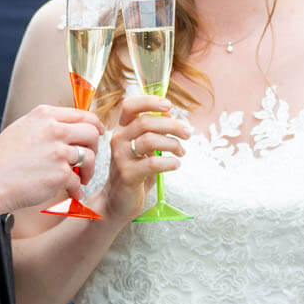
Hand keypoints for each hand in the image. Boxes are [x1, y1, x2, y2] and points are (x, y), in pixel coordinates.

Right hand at [0, 104, 102, 224]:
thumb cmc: (1, 160)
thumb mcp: (22, 128)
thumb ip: (47, 125)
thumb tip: (71, 129)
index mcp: (44, 115)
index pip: (83, 114)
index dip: (94, 125)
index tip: (98, 134)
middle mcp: (53, 129)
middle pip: (91, 133)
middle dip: (94, 148)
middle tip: (87, 161)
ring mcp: (58, 151)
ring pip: (89, 157)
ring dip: (87, 171)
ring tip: (79, 180)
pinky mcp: (59, 174)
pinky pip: (77, 180)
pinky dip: (75, 189)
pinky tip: (70, 193)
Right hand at [100, 95, 189, 221]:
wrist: (117, 201)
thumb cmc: (134, 172)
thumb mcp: (143, 149)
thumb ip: (154, 131)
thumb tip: (169, 113)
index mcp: (122, 130)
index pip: (130, 106)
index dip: (149, 101)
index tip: (169, 105)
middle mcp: (118, 140)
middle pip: (145, 122)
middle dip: (171, 125)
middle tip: (187, 133)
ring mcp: (121, 157)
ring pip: (150, 140)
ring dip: (172, 144)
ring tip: (181, 152)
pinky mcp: (127, 175)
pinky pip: (152, 163)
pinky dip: (169, 162)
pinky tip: (175, 164)